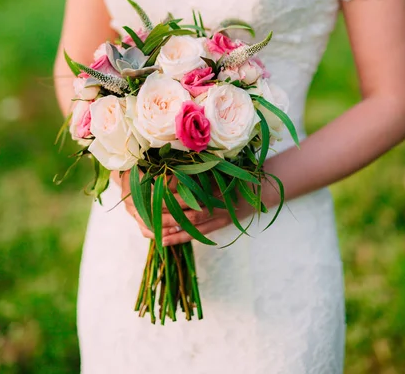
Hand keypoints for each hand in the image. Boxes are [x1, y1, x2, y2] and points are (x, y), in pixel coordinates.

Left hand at [118, 169, 254, 245]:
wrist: (262, 188)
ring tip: (149, 230)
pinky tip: (164, 240)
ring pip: (190, 225)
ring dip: (169, 228)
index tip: (149, 190)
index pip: (188, 190)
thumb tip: (171, 164)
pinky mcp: (220, 224)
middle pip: (185, 210)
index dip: (168, 193)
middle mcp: (216, 201)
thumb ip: (200, 166)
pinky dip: (181, 238)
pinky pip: (198, 233)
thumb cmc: (239, 171)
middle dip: (164, 213)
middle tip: (142, 214)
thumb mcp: (221, 165)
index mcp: (215, 184)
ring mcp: (218, 215)